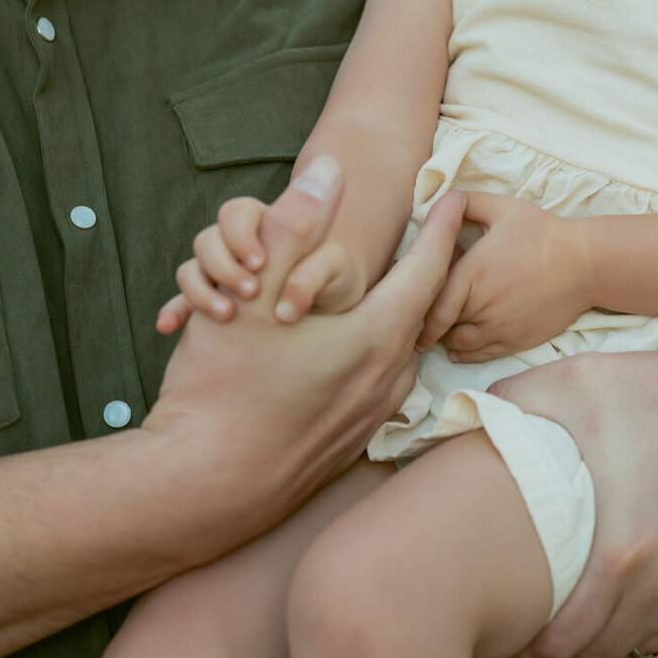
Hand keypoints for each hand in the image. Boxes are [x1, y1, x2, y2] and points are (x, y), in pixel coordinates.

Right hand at [145, 188, 464, 543]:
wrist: (200, 487)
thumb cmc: (222, 389)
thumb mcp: (253, 292)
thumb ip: (295, 224)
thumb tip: (331, 170)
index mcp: (376, 341)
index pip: (427, 269)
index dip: (442, 227)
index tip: (457, 197)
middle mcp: (387, 382)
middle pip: (419, 311)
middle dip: (422, 271)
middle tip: (425, 239)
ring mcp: (371, 418)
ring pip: (399, 350)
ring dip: (394, 315)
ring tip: (385, 288)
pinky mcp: (350, 444)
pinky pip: (377, 382)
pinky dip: (373, 352)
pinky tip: (345, 345)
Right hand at [157, 158, 365, 332]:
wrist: (335, 319)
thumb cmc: (335, 286)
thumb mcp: (335, 274)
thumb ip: (320, 269)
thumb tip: (292, 296)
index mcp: (264, 225)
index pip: (236, 213)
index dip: (242, 234)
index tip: (260, 263)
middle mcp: (237, 247)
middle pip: (207, 239)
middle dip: (222, 264)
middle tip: (250, 292)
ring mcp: (220, 276)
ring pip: (191, 269)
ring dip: (200, 289)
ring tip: (226, 315)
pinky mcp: (211, 306)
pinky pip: (181, 306)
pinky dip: (174, 313)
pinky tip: (167, 326)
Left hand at [417, 193, 588, 360]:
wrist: (585, 264)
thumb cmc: (543, 233)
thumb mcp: (503, 208)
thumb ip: (468, 202)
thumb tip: (441, 197)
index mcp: (473, 273)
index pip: (431, 303)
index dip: (416, 309)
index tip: (406, 306)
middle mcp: (482, 305)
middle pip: (441, 325)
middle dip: (429, 321)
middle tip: (417, 316)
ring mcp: (500, 328)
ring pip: (458, 344)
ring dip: (446, 337)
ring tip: (441, 327)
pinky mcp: (516, 342)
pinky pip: (481, 355)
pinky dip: (465, 353)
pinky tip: (458, 346)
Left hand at [491, 334, 657, 657]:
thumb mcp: (578, 380)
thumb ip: (510, 404)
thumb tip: (453, 420)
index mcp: (620, 552)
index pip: (557, 643)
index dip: (524, 651)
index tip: (503, 640)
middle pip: (592, 654)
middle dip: (556, 651)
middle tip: (528, 632)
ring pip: (634, 646)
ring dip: (602, 638)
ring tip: (574, 610)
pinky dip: (645, 622)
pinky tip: (625, 591)